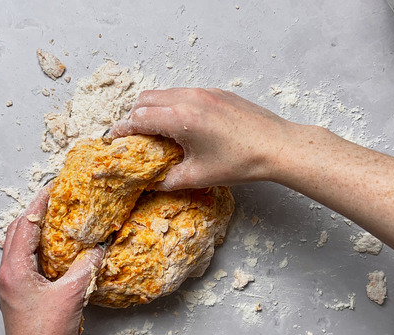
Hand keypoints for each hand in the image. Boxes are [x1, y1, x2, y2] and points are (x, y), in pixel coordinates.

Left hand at [0, 186, 104, 334]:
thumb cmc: (48, 334)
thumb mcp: (72, 295)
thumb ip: (87, 266)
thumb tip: (100, 246)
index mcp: (14, 270)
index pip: (25, 225)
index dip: (39, 204)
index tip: (52, 187)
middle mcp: (6, 275)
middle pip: (17, 234)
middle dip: (34, 214)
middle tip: (54, 200)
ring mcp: (9, 287)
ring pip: (18, 249)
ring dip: (34, 232)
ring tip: (54, 220)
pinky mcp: (16, 297)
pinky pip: (24, 264)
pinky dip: (37, 251)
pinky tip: (53, 251)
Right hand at [108, 88, 301, 189]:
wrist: (278, 146)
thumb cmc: (241, 162)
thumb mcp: (199, 176)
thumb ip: (168, 179)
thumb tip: (152, 183)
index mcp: (181, 118)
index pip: (139, 118)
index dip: (123, 130)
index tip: (115, 139)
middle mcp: (189, 98)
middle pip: (146, 100)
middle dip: (135, 117)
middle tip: (134, 137)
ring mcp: (204, 92)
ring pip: (165, 94)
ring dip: (154, 109)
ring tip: (157, 132)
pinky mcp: (217, 92)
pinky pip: (184, 93)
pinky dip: (173, 106)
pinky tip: (183, 126)